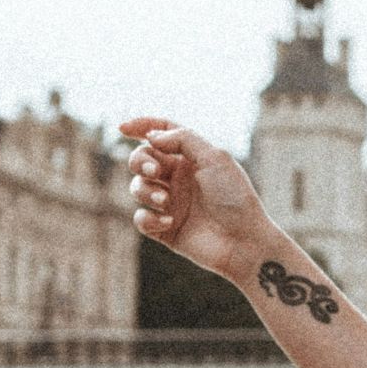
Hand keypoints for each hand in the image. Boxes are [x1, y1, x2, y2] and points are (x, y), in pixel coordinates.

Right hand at [119, 116, 274, 279]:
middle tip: (156, 171)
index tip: (123, 128)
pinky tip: (169, 222)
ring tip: (166, 201)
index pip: (162, 134)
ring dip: (146, 190)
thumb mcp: (215, 158)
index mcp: (192, 158)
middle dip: (141, 161)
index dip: (142, 126)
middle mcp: (179, 178)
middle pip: (142, 158)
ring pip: (138, 187)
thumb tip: (151, 136)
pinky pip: (141, 218)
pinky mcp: (165, 229)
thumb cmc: (235, 198)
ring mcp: (171, 203)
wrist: (244, 241)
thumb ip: (183, 139)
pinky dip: (149, 218)